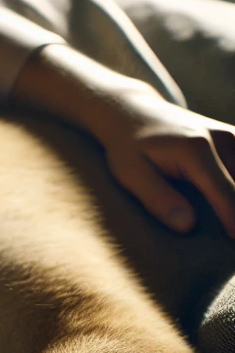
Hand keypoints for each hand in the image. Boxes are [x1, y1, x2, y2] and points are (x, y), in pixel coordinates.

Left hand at [101, 91, 234, 236]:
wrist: (135, 113)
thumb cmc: (128, 148)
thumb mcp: (130, 174)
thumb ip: (158, 199)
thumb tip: (187, 227)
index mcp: (196, 150)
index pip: (224, 192)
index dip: (234, 219)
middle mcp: (222, 139)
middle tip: (227, 239)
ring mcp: (233, 136)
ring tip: (227, 228)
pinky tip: (228, 203)